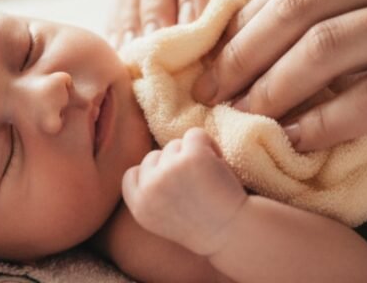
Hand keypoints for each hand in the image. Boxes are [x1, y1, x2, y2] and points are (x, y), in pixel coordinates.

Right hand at [122, 128, 247, 256]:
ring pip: (175, 145)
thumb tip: (150, 162)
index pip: (132, 175)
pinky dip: (208, 143)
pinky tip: (218, 162)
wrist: (234, 232)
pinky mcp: (192, 157)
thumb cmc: (203, 224)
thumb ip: (149, 195)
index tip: (172, 182)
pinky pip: (194, 134)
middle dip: (174, 164)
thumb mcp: (162, 219)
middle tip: (196, 182)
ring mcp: (170, 171)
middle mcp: (150, 189)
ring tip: (209, 176)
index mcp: (140, 207)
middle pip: (154, 157)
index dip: (151, 174)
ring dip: (192, 154)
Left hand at [192, 0, 366, 149]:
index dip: (246, 13)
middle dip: (241, 50)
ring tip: (241, 117)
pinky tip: (301, 138)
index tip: (216, 50)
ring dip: (272, 88)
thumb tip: (298, 27)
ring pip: (328, 46)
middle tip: (208, 88)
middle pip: (300, 2)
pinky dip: (329, 119)